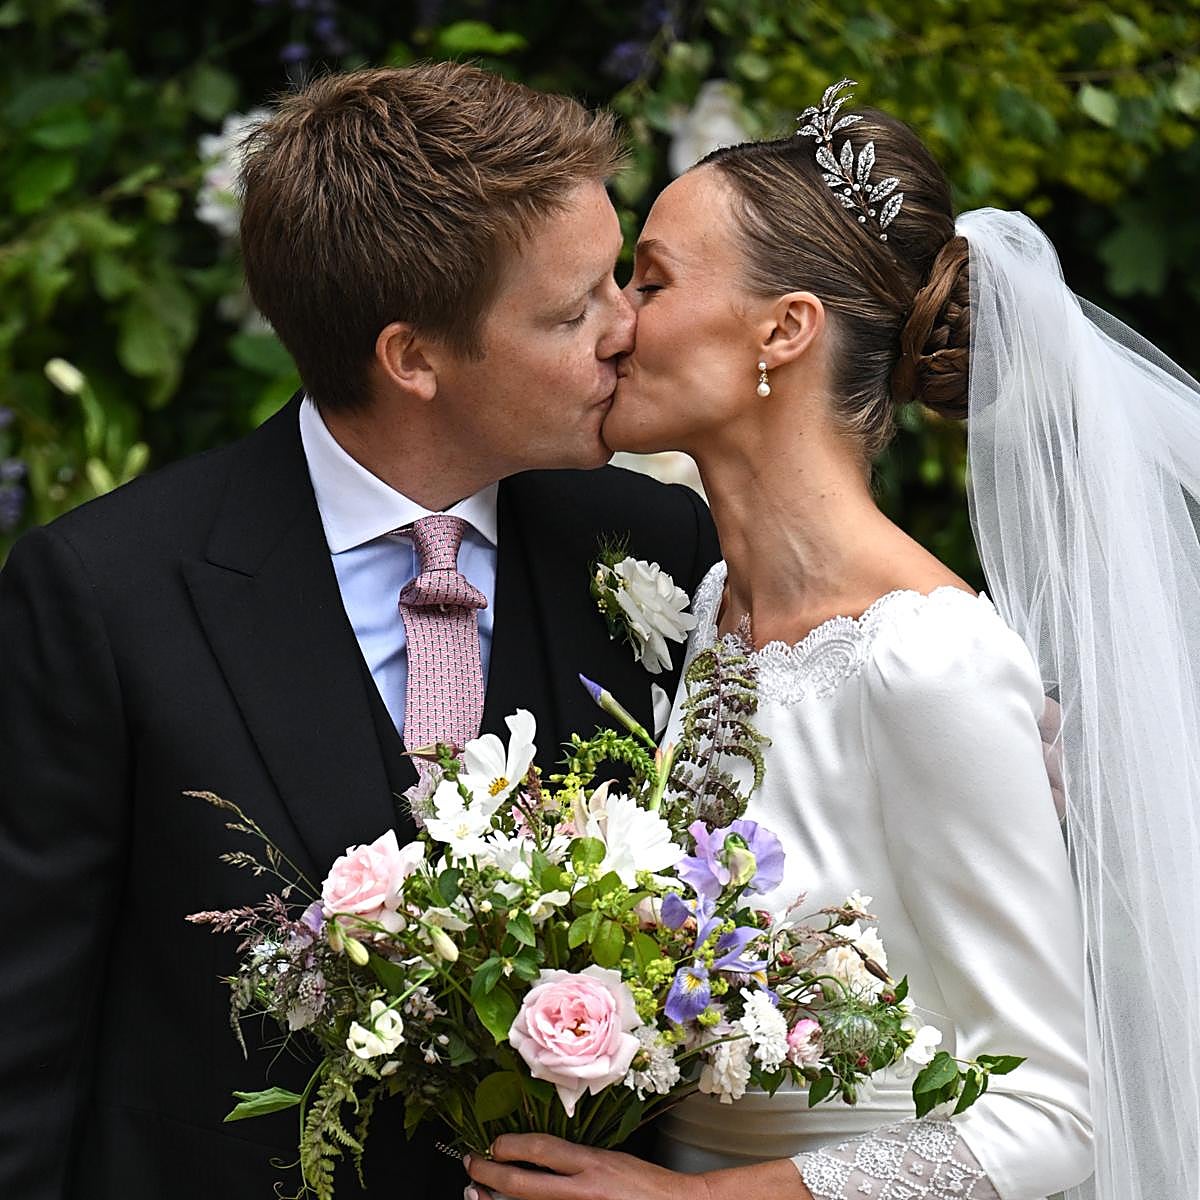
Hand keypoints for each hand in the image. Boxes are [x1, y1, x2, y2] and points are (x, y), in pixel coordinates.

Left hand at [462, 1134, 812, 1199]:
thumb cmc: (646, 1186)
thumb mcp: (610, 1160)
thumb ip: (576, 1161)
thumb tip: (536, 1158)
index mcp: (593, 1164)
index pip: (542, 1151)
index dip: (510, 1147)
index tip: (492, 1144)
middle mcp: (585, 1191)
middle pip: (524, 1185)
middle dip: (490, 1174)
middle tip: (471, 1165)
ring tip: (478, 1193)